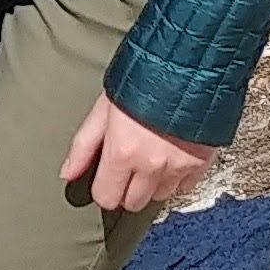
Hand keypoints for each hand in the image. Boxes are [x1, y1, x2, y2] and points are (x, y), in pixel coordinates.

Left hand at [64, 92, 209, 215]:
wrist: (188, 66)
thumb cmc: (142, 80)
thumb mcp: (104, 108)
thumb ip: (84, 145)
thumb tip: (67, 173)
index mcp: (123, 152)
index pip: (107, 198)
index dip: (104, 189)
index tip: (106, 178)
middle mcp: (152, 165)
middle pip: (133, 203)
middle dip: (127, 189)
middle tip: (128, 167)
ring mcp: (179, 166)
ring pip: (160, 197)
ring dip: (152, 184)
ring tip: (150, 158)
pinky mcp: (201, 163)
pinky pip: (185, 187)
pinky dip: (177, 178)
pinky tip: (170, 158)